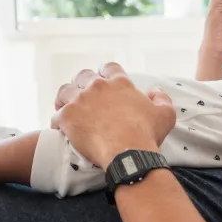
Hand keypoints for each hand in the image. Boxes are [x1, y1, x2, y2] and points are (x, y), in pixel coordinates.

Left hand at [51, 62, 175, 169]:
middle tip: (84, 97)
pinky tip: (62, 130)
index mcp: (120, 83)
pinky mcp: (67, 117)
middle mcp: (98, 87)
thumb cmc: (147, 134)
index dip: (106, 73)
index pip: (109, 67)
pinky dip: (58, 123)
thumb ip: (162, 98)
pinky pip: (56, 116)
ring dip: (65, 99)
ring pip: (64, 91)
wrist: (128, 153)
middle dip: (82, 83)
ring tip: (67, 109)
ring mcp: (80, 100)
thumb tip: (155, 90)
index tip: (104, 81)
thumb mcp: (165, 114)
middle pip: (83, 75)